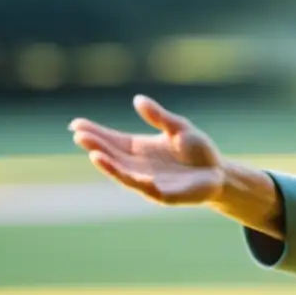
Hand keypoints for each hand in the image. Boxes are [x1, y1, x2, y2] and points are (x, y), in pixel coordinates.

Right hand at [69, 95, 224, 205]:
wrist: (219, 173)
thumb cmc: (198, 150)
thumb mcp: (179, 127)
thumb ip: (159, 116)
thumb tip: (137, 99)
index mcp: (140, 148)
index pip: (112, 140)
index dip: (95, 133)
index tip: (76, 125)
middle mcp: (139, 165)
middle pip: (112, 155)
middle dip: (96, 146)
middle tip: (79, 135)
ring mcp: (148, 181)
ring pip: (123, 173)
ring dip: (109, 165)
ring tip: (94, 154)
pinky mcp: (162, 194)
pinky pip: (146, 188)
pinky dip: (136, 181)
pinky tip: (127, 172)